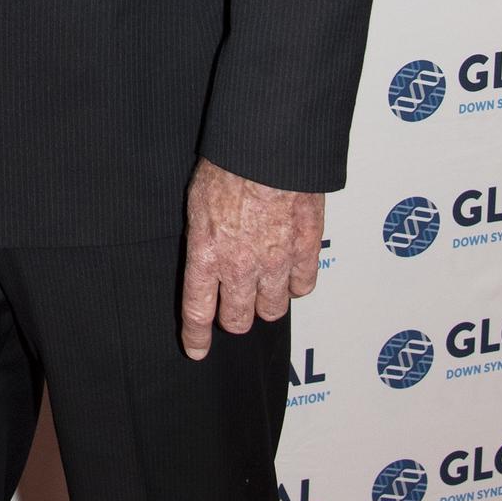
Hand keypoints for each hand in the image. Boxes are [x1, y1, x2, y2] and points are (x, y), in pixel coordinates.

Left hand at [180, 158, 322, 362]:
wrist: (268, 151)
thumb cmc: (229, 166)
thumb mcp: (197, 201)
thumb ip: (203, 236)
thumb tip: (206, 250)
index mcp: (206, 255)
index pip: (198, 311)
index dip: (196, 336)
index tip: (197, 349)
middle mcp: (240, 268)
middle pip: (238, 320)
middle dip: (234, 317)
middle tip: (235, 306)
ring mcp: (275, 264)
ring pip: (272, 310)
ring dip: (266, 303)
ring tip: (263, 286)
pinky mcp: (305, 252)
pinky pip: (303, 287)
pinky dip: (296, 284)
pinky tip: (290, 271)